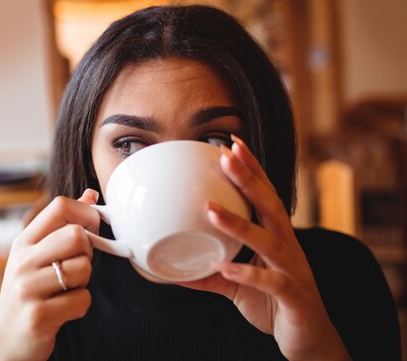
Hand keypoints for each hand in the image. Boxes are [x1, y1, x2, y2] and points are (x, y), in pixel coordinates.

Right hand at [0, 189, 100, 360]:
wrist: (7, 342)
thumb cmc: (29, 293)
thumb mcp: (38, 255)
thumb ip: (63, 225)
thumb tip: (91, 195)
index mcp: (23, 242)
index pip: (60, 205)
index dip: (86, 214)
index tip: (90, 230)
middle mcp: (22, 261)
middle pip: (76, 235)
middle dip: (87, 252)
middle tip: (77, 266)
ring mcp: (27, 288)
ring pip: (83, 268)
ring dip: (84, 283)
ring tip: (65, 290)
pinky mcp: (38, 315)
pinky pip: (83, 299)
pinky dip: (80, 306)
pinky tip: (63, 310)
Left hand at [178, 136, 351, 360]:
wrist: (309, 338)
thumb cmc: (274, 303)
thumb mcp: (237, 285)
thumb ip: (210, 275)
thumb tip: (172, 270)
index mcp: (277, 237)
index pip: (265, 195)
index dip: (252, 169)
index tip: (233, 144)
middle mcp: (288, 247)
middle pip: (270, 206)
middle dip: (249, 179)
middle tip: (226, 156)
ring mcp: (294, 270)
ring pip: (269, 241)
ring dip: (240, 224)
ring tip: (211, 211)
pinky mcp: (294, 296)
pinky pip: (272, 282)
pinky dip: (249, 274)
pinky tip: (225, 267)